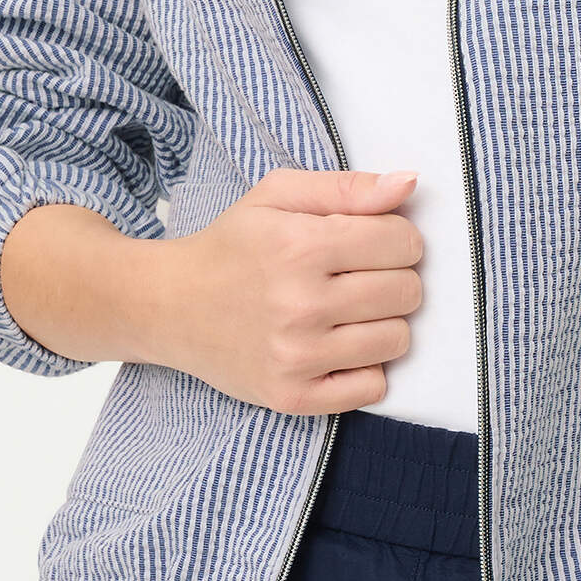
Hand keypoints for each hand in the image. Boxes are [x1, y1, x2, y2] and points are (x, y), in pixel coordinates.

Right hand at [155, 166, 423, 413]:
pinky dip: (367, 367)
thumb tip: (410, 183)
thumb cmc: (231, 246)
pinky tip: (339, 345)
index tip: (373, 241)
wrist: (170, 306)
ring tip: (348, 310)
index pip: (403, 242)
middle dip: (394, 278)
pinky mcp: (292, 397)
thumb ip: (348, 186)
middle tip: (360, 276)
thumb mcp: (278, 195)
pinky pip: (373, 388)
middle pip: (407, 292)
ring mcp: (296, 357)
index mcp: (300, 246)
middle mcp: (300, 304)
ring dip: (384, 322)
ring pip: (397, 340)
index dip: (397, 237)